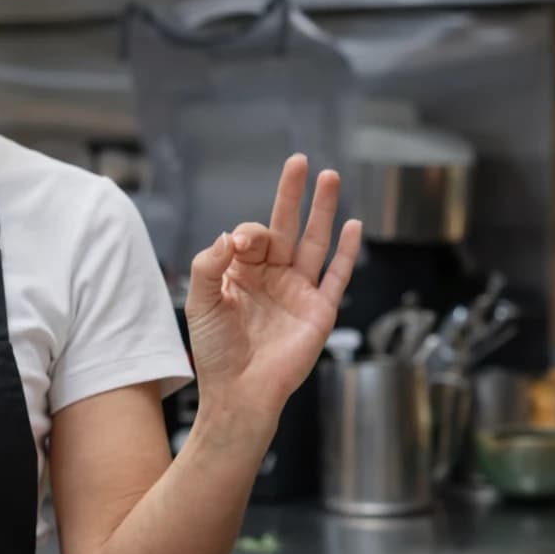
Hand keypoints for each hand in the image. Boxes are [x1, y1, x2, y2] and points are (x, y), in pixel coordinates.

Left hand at [183, 154, 360, 444]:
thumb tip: (230, 235)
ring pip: (315, 242)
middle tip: (299, 161)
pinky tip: (353, 226)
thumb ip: (209, 265)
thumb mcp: (201, 302)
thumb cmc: (215, 352)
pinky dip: (346, 251)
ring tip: (331, 176)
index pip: (252, 236)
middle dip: (293, 194)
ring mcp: (299, 292)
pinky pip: (337, 276)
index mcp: (242, 273)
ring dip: (323, 210)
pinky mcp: (320, 311)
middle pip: (287, 226)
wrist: (239, 392)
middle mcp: (272, 277)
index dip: (248, 233)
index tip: (239, 246)